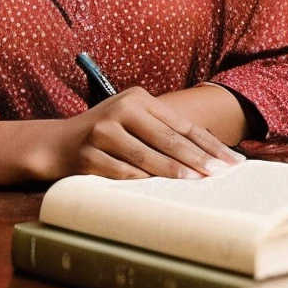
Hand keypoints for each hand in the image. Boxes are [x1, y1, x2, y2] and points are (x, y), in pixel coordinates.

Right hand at [52, 86, 245, 179]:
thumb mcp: (133, 122)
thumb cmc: (106, 134)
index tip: (231, 160)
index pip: (182, 124)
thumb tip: (210, 155)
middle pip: (167, 138)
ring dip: (172, 170)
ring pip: (145, 155)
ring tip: (195, 180)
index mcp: (138, 98)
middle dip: (197, 157)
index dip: (209, 143)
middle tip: (220, 172)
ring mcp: (101, 131)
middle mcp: (120, 110)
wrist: (55, 144)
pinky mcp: (87, 155)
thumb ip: (163, 132)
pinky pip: (121, 172)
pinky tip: (158, 190)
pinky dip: (140, 181)